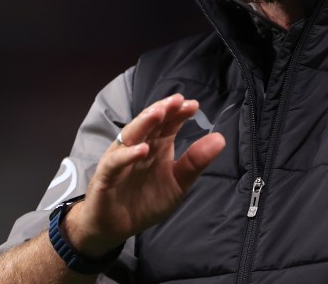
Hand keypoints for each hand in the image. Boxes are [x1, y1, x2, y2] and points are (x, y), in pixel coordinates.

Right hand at [65, 94, 225, 255]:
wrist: (115, 228)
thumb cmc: (145, 201)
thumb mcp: (178, 183)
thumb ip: (195, 162)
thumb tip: (220, 138)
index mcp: (157, 146)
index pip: (169, 123)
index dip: (179, 113)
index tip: (194, 105)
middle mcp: (138, 147)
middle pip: (150, 123)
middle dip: (163, 109)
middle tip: (177, 100)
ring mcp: (121, 159)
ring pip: (131, 135)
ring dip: (144, 123)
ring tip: (158, 113)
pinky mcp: (106, 176)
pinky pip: (116, 163)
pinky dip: (127, 155)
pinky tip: (142, 150)